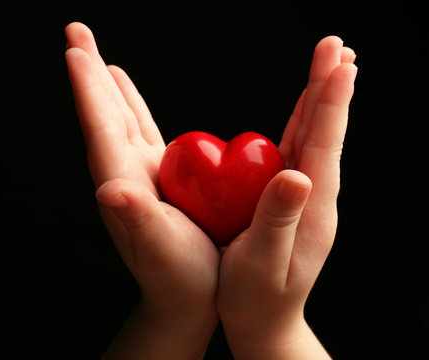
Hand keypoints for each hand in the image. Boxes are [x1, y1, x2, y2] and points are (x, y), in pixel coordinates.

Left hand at [65, 22, 218, 358]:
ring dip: (105, 88)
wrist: (186, 296)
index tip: (76, 51)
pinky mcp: (158, 179)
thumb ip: (135, 218)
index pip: (100, 130)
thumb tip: (107, 189)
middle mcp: (125, 175)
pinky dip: (131, 109)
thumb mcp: (161, 249)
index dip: (88, 91)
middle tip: (76, 34)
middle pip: (102, 117)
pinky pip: (141, 133)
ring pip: (118, 121)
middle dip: (88, 76)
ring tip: (97, 58)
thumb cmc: (179, 278)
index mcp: (124, 185)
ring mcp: (140, 175)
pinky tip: (127, 94)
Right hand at [216, 36, 356, 358]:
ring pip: (313, 138)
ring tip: (331, 65)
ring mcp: (301, 195)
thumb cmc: (256, 297)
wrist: (263, 318)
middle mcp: (312, 196)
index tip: (340, 64)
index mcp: (311, 207)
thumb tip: (296, 175)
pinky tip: (305, 108)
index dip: (331, 103)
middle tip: (338, 48)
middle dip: (330, 88)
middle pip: (324, 133)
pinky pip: (296, 152)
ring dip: (321, 99)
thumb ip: (279, 220)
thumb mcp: (263, 262)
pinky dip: (303, 123)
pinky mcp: (287, 198)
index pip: (324, 146)